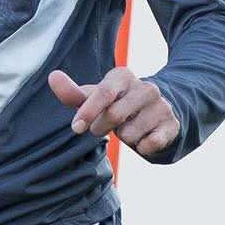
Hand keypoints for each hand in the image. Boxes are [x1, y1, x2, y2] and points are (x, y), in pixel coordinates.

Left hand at [47, 66, 179, 160]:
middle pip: (114, 115)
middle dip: (101, 128)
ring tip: (127, 129)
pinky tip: (144, 138)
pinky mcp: (172, 125)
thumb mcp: (94, 97)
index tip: (76, 128)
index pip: (104, 92)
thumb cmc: (116, 103)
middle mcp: (146, 88)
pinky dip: (141, 148)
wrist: (156, 111)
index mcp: (123, 76)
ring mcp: (162, 106)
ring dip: (122, 138)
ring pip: (130, 134)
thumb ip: (73, 93)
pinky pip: (150, 145)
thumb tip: (52, 77)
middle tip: (101, 128)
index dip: (88, 111)